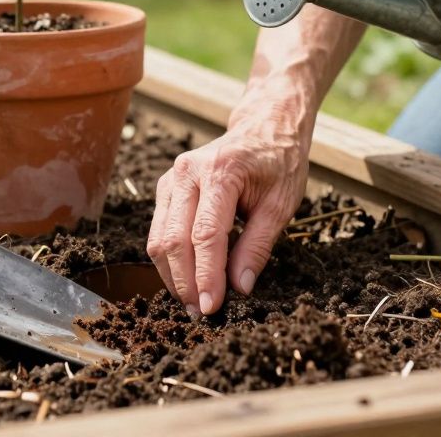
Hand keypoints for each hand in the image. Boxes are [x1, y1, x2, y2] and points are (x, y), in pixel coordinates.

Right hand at [147, 106, 310, 314]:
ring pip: (159, 238)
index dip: (207, 276)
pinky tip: (187, 279)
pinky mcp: (166, 188)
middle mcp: (187, 172)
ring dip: (173, 276)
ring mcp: (172, 179)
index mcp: (221, 172)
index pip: (206, 234)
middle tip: (201, 313)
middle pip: (174, 239)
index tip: (212, 307)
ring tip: (193, 302)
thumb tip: (240, 287)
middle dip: (185, 282)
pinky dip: (170, 260)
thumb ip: (258, 246)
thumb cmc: (278, 164)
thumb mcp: (281, 205)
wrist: (263, 127)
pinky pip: (159, 231)